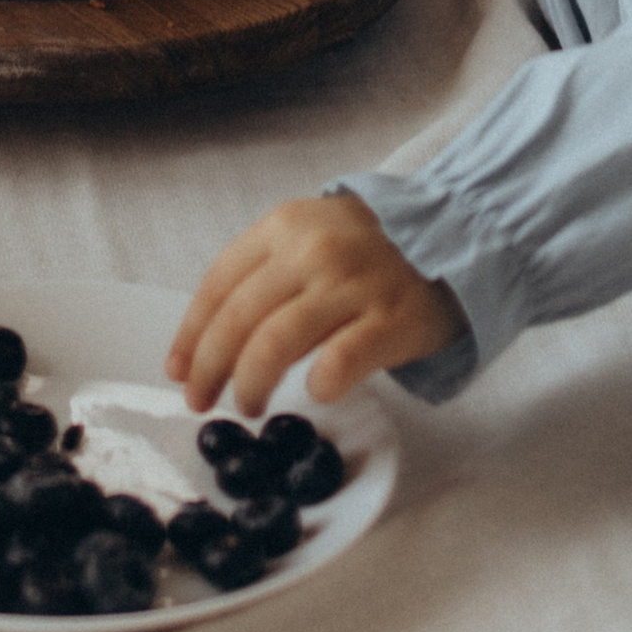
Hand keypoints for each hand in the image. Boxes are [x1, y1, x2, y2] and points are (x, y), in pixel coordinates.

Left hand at [169, 196, 463, 414]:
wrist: (454, 232)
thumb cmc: (368, 248)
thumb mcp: (309, 237)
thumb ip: (265, 274)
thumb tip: (206, 342)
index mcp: (284, 226)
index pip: (218, 283)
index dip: (191, 333)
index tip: (177, 370)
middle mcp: (313, 250)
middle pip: (239, 318)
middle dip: (210, 368)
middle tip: (202, 402)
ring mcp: (353, 283)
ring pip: (276, 342)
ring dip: (251, 383)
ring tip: (248, 405)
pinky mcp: (391, 318)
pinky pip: (342, 360)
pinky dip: (320, 383)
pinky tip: (314, 394)